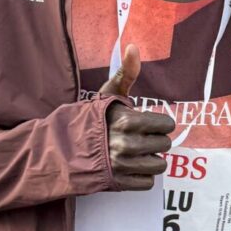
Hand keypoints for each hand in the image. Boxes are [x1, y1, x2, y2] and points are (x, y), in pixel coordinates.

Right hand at [99, 44, 173, 190]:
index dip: (159, 123)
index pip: (166, 125)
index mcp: (127, 122)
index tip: (148, 122)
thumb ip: (127, 72)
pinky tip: (131, 166)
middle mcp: (126, 145)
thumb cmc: (92, 118)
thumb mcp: (109, 93)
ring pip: (159, 165)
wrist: (64, 148)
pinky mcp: (119, 184)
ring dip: (151, 159)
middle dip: (155, 140)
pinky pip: (147, 183)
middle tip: (140, 137)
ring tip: (137, 152)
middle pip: (164, 145)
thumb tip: (134, 46)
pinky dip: (142, 176)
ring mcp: (122, 166)